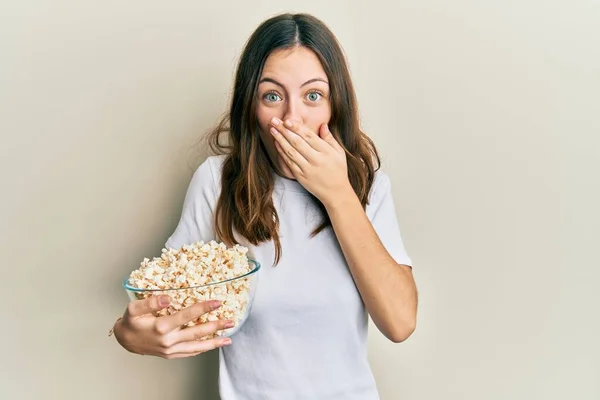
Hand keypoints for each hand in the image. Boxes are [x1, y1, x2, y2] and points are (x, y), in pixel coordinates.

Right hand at [113, 295, 233, 358]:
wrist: (124, 341)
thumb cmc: (130, 321)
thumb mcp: (134, 308)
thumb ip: (151, 302)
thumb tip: (169, 297)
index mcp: (161, 327)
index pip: (187, 316)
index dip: (203, 308)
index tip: (217, 302)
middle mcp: (168, 341)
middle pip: (196, 333)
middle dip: (215, 327)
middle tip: (230, 321)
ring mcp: (170, 350)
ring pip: (196, 347)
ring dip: (213, 342)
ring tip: (228, 339)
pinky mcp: (171, 355)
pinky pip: (190, 353)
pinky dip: (203, 349)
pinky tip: (212, 345)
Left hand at [269, 117, 353, 205]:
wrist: (336, 192)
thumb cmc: (338, 170)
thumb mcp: (339, 153)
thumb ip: (330, 138)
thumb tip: (323, 124)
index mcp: (326, 152)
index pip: (309, 136)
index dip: (297, 128)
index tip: (287, 120)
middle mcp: (316, 160)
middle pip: (297, 142)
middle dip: (284, 130)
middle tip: (274, 120)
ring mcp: (307, 169)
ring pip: (291, 151)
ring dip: (280, 139)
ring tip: (272, 129)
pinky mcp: (300, 176)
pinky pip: (289, 162)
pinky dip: (282, 152)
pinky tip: (277, 143)